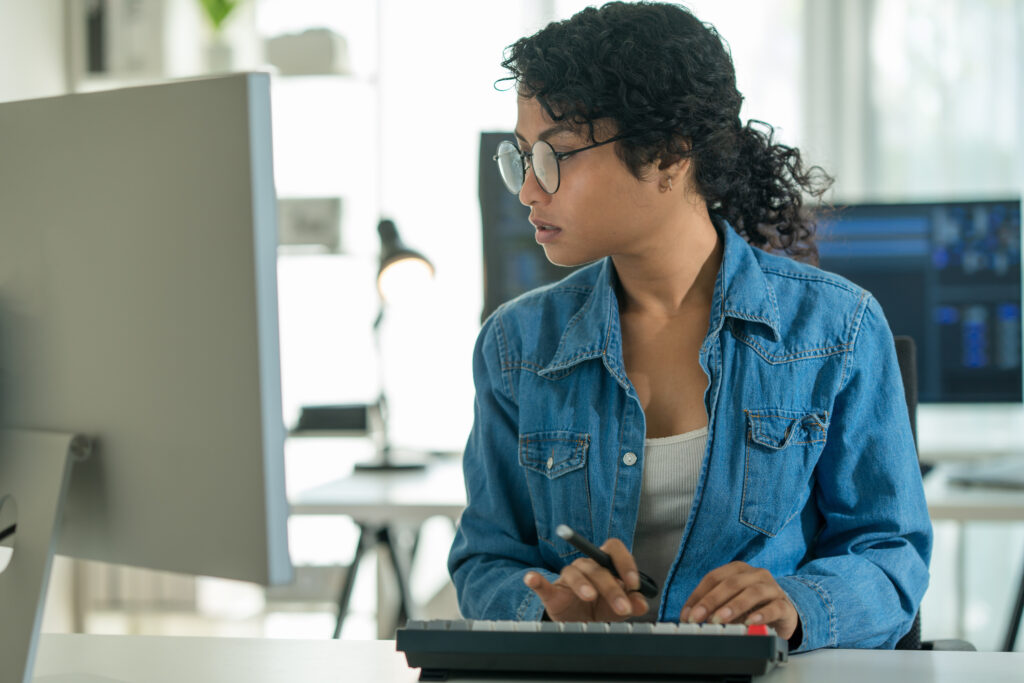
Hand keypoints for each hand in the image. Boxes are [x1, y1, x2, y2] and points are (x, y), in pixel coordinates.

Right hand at [523, 538, 648, 621]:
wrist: (579, 625)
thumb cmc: (599, 610)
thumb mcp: (618, 609)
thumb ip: (631, 604)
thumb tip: (642, 603)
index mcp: (604, 564)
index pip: (614, 549)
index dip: (625, 563)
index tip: (634, 584)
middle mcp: (585, 566)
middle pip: (597, 567)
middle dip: (611, 588)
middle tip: (621, 607)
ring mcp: (567, 578)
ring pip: (574, 574)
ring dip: (583, 585)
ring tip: (590, 597)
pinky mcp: (552, 592)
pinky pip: (542, 584)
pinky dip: (536, 580)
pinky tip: (532, 578)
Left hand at [680, 562, 798, 639]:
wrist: (784, 612)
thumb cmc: (752, 606)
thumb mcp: (730, 603)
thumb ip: (712, 607)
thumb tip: (689, 617)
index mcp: (738, 570)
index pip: (713, 578)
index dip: (698, 595)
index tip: (687, 614)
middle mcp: (755, 574)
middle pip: (731, 583)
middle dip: (711, 601)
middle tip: (699, 618)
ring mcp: (772, 588)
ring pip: (752, 592)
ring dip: (733, 606)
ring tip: (719, 620)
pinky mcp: (785, 606)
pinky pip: (774, 608)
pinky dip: (761, 615)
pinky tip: (750, 622)